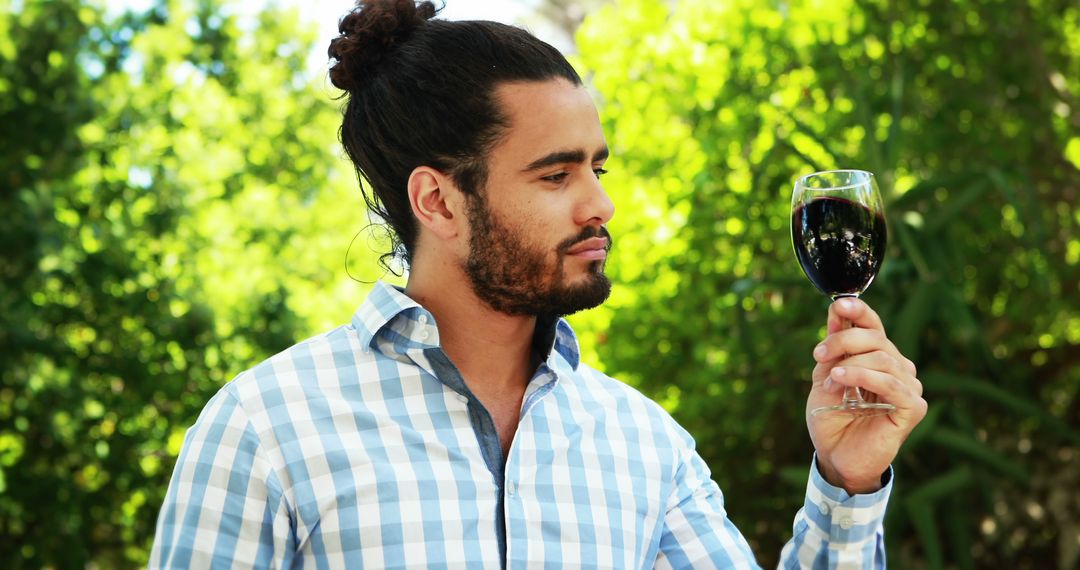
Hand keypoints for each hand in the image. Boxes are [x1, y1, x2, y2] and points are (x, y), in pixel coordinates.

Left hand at [807, 298, 927, 493]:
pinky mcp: (912, 407)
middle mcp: (897, 368)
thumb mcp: (824, 378)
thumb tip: (836, 313)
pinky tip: (841, 382)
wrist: (835, 457)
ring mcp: (909, 387)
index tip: (838, 304)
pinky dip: (864, 377)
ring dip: (851, 364)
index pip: (874, 325)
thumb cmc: (831, 419)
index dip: (859, 311)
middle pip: (876, 338)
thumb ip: (832, 349)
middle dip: (844, 341)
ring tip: (830, 379)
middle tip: (819, 354)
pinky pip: (892, 383)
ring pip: (884, 358)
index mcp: (877, 357)